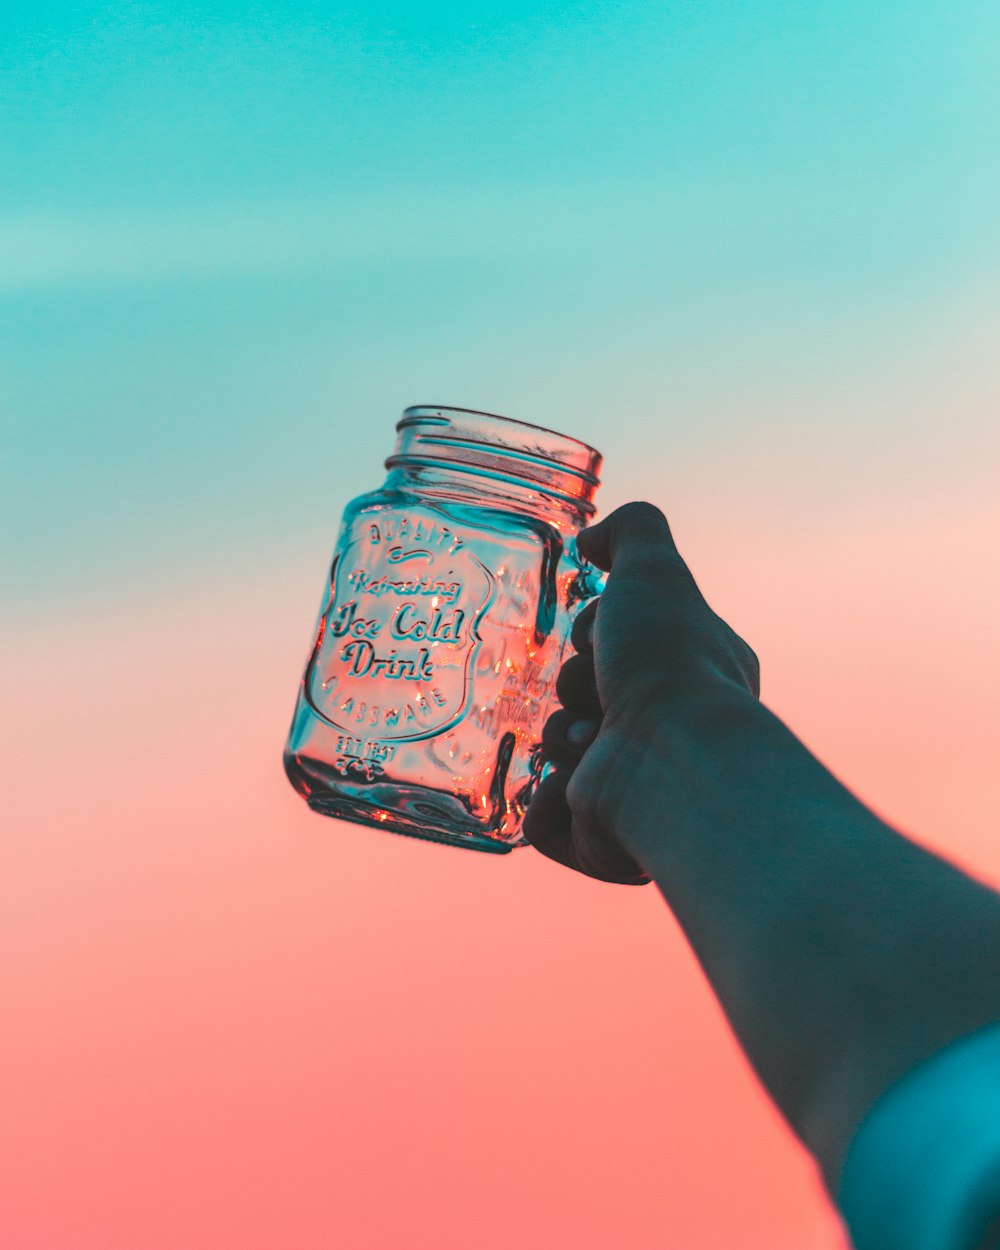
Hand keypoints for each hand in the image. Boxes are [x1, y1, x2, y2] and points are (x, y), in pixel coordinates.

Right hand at [523, 502, 759, 883]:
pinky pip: (541, 812)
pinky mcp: (601, 838)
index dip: (598, 629)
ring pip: (556, 743)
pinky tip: (571, 785)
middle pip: (580, 689)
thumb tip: (591, 543)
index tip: (606, 633)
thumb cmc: (670, 666)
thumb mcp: (657, 570)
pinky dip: (546, 798)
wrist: (668, 762)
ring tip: (592, 741)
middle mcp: (671, 733)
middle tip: (599, 689)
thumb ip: (633, 530)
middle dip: (577, 682)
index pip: (617, 641)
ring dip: (562, 734)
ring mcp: (635, 787)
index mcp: (690, 676)